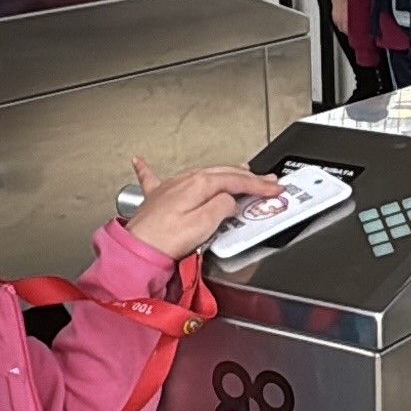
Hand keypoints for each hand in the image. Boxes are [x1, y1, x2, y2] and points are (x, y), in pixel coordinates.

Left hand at [123, 158, 284, 260]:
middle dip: (248, 177)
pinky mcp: (156, 199)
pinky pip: (153, 177)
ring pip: (202, 174)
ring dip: (223, 173)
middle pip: (222, 173)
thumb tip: (230, 201)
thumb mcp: (203, 224)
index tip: (275, 189)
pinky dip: (148, 168)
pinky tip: (139, 160)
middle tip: (267, 181)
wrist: (135, 250)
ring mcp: (169, 188)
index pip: (236, 181)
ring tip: (239, 171)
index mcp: (198, 184)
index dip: (258, 185)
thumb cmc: (164, 240)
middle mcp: (183, 180)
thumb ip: (222, 207)